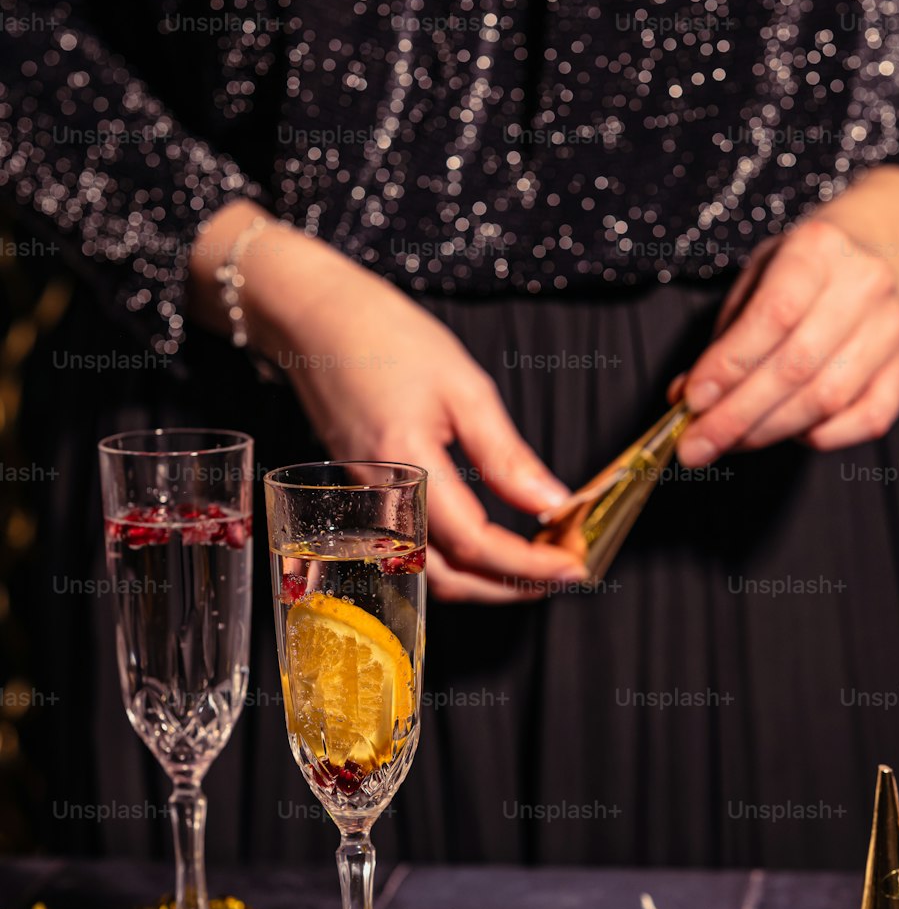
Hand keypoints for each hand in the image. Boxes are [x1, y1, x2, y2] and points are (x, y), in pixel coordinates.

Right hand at [188, 205, 585, 601]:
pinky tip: (491, 547)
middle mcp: (380, 499)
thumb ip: (507, 456)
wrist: (316, 320)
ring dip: (484, 582)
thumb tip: (553, 502)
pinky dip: (457, 562)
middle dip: (510, 589)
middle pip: (450, 579)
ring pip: (429, 573)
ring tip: (535, 566)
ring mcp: (367, 505)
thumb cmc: (386, 339)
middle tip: (562, 574)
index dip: (527, 565)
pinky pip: (413, 551)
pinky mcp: (365, 501)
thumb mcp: (465, 388)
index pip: (476, 544)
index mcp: (407, 466)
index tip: (572, 566)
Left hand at [673, 217, 898, 462]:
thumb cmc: (793, 276)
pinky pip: (867, 420)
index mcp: (817, 249)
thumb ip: (721, 343)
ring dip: (768, 431)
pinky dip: (820, 437)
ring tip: (729, 441)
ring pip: (826, 400)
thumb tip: (685, 400)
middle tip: (696, 446)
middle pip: (796, 366)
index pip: (773, 314)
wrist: (861, 257)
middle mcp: (864, 284)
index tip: (692, 401)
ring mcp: (891, 327)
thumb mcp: (749, 287)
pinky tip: (787, 433)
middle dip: (737, 415)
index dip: (729, 366)